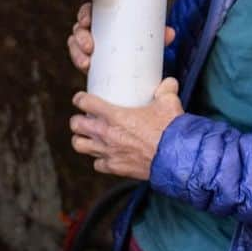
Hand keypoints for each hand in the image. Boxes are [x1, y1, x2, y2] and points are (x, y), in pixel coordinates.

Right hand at [67, 2, 175, 73]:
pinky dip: (78, 62)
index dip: (84, 14)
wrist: (138, 67)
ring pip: (75, 45)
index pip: (89, 11)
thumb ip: (157, 35)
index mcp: (104, 18)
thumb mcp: (147, 37)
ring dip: (77, 53)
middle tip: (89, 46)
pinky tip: (85, 67)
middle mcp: (94, 30)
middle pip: (79, 28)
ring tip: (86, 62)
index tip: (87, 21)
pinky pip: (78, 58)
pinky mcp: (89, 60)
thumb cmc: (139, 43)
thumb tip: (170, 33)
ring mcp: (89, 46)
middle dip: (80, 37)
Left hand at [69, 78, 183, 178]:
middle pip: (76, 125)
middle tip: (84, 119)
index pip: (84, 102)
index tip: (81, 99)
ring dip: (81, 140)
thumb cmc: (170, 130)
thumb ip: (165, 90)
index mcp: (114, 115)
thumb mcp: (168, 103)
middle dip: (77, 121)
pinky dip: (98, 159)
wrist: (175, 157)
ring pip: (79, 146)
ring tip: (87, 137)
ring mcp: (108, 152)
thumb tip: (168, 83)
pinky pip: (97, 164)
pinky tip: (104, 155)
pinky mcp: (114, 167)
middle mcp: (106, 133)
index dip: (80, 99)